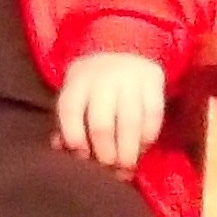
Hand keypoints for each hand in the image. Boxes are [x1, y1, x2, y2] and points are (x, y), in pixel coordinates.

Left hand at [54, 50, 166, 168]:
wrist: (123, 50)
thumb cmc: (93, 86)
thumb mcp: (76, 95)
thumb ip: (68, 123)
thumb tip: (62, 149)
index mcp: (77, 80)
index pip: (69, 109)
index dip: (74, 136)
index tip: (81, 155)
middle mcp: (102, 77)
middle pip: (101, 121)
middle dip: (104, 150)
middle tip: (108, 167)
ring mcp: (130, 77)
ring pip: (130, 120)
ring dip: (128, 149)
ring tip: (126, 166)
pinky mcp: (154, 80)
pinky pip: (153, 115)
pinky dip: (147, 137)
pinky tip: (142, 149)